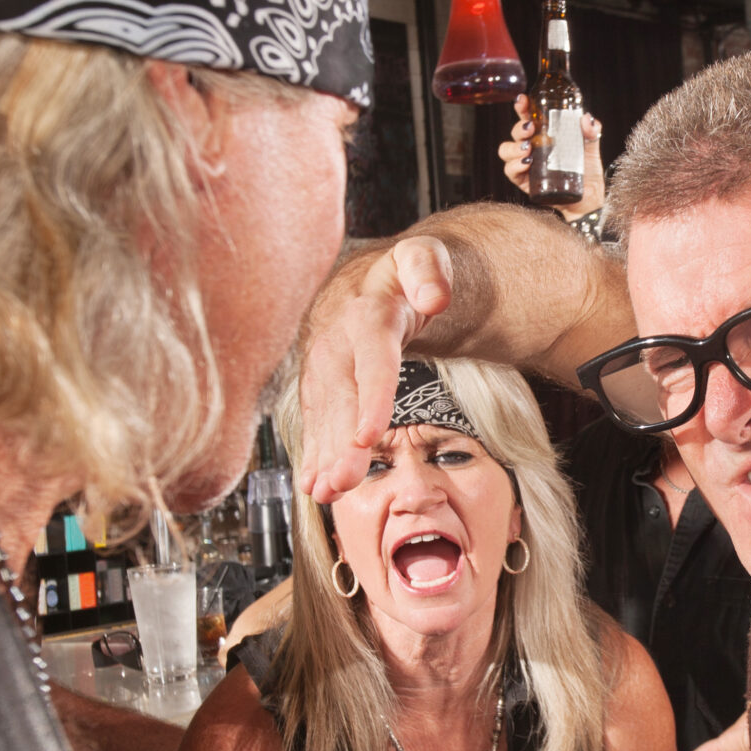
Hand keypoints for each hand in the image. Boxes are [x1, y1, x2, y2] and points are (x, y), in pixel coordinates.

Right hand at [297, 236, 455, 501]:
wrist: (368, 280)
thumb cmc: (404, 273)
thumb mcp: (422, 258)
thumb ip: (430, 271)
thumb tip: (437, 296)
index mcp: (368, 313)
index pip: (372, 358)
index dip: (369, 397)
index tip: (367, 435)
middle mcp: (338, 341)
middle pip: (342, 396)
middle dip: (339, 442)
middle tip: (342, 484)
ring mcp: (324, 364)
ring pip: (323, 413)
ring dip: (321, 455)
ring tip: (324, 493)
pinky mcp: (318, 383)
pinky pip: (315, 419)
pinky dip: (313, 452)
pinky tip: (313, 483)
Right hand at [498, 96, 605, 220]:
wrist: (589, 201)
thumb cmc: (588, 175)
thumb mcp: (591, 150)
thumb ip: (592, 133)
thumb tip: (587, 118)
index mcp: (545, 137)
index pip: (529, 118)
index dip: (522, 108)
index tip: (523, 100)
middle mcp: (533, 149)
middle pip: (515, 133)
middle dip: (518, 128)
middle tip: (530, 128)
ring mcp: (527, 166)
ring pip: (506, 150)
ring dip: (513, 146)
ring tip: (528, 148)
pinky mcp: (525, 182)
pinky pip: (510, 172)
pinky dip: (515, 165)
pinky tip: (527, 162)